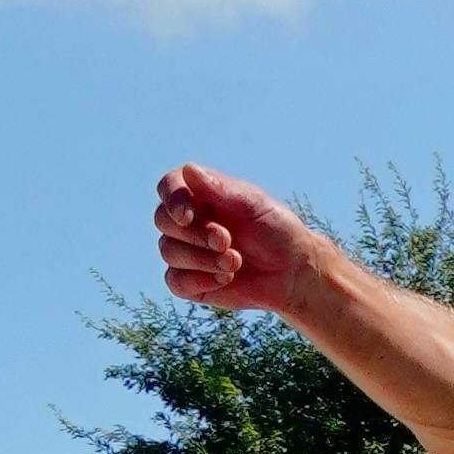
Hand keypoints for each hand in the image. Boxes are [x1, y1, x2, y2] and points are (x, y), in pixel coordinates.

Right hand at [154, 162, 315, 314]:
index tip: (187, 215)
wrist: (290, 272)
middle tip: (227, 240)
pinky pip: (175, 282)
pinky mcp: (189, 282)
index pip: (169, 187)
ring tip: (235, 261)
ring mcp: (186, 252)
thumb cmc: (275, 230)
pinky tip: (225, 279)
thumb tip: (189, 170)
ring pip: (168, 252)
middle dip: (195, 233)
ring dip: (203, 259)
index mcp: (201, 194)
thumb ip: (220, 189)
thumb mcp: (253, 204)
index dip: (172, 199)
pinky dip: (200, 280)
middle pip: (163, 220)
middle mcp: (188, 221)